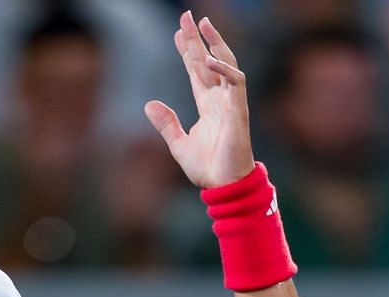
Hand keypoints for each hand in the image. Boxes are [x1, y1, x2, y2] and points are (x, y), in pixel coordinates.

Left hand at [144, 10, 255, 189]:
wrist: (224, 186)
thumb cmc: (207, 169)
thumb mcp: (178, 144)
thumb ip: (166, 124)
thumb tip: (149, 104)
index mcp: (207, 105)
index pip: (197, 70)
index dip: (187, 51)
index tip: (177, 33)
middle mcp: (220, 99)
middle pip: (208, 60)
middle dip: (197, 38)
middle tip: (186, 16)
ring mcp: (231, 102)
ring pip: (225, 63)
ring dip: (214, 43)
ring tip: (203, 24)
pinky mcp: (239, 110)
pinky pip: (235, 82)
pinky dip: (224, 69)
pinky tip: (209, 59)